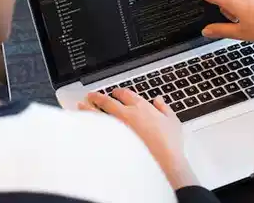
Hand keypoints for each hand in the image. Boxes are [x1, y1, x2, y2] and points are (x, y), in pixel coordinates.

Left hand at [79, 89, 198, 189]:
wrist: (164, 160)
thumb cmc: (169, 143)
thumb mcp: (172, 121)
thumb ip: (164, 108)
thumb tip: (158, 100)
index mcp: (141, 107)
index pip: (126, 94)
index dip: (118, 92)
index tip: (115, 93)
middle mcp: (126, 114)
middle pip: (107, 101)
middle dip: (98, 97)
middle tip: (91, 96)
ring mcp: (117, 127)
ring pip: (98, 113)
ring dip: (88, 108)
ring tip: (81, 105)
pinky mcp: (112, 140)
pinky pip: (97, 129)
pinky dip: (89, 124)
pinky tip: (84, 124)